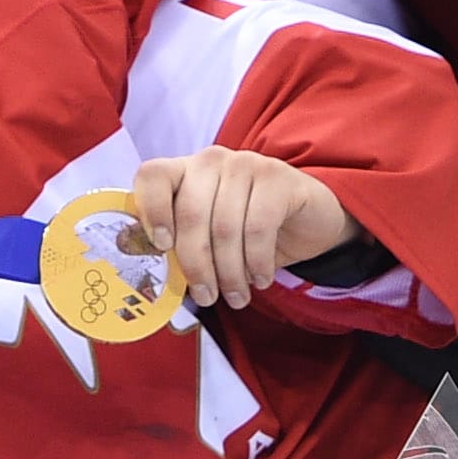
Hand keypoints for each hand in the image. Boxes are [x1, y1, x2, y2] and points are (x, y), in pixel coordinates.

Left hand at [127, 143, 355, 308]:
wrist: (306, 219)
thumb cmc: (246, 231)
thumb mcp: (210, 236)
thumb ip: (183, 245)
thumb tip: (160, 278)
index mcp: (184, 172)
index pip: (152, 176)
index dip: (151, 210)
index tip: (161, 246)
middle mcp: (210, 161)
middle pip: (190, 213)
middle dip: (197, 265)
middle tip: (206, 297)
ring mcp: (244, 164)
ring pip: (225, 226)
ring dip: (229, 272)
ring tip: (236, 297)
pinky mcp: (276, 177)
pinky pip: (258, 227)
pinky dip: (257, 262)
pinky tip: (261, 278)